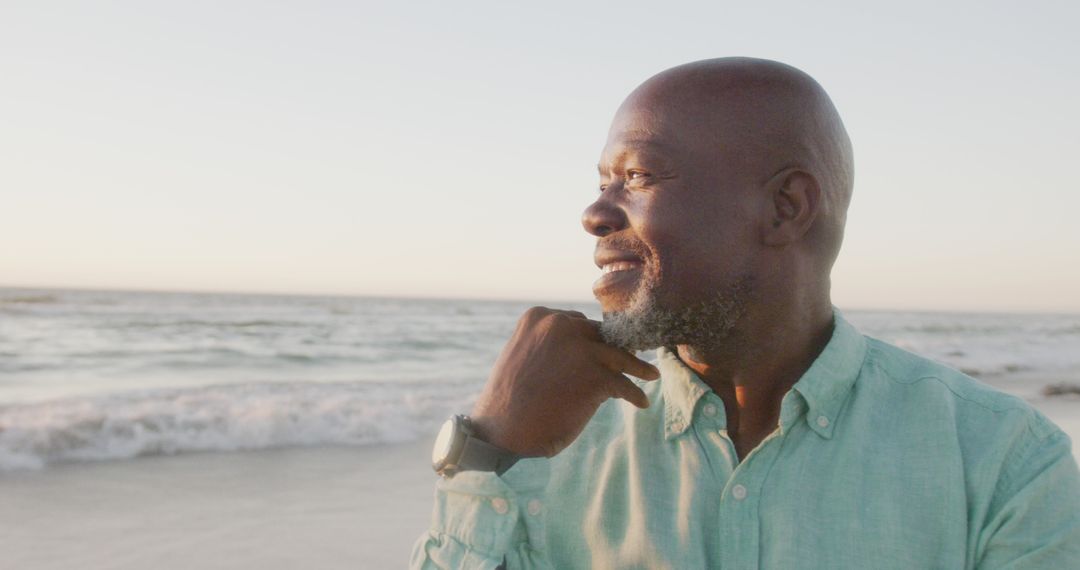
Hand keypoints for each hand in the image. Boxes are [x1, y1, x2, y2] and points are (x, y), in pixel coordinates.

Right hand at [470, 307, 659, 457]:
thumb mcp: (524, 357)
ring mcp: (581, 349)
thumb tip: (581, 352)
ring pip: (618, 355)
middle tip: (631, 360)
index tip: (603, 350)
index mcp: (539, 317)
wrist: (501, 432)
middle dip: (614, 349)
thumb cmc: (509, 402)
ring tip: (649, 374)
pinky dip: (634, 393)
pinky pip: (624, 383)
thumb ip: (548, 347)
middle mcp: (561, 325)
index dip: (591, 340)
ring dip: (637, 366)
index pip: (577, 322)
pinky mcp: (596, 376)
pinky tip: (640, 402)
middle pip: (600, 335)